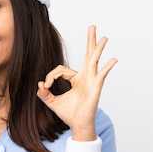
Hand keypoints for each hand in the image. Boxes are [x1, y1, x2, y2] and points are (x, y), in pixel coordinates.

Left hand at [37, 25, 116, 140]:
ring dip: (98, 49)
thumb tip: (39, 84)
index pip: (61, 69)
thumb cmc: (69, 113)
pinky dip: (107, 68)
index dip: (51, 75)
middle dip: (89, 41)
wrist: (77, 125)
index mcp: (76, 79)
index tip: (45, 85)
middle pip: (88, 55)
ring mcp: (92, 81)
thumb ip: (44, 93)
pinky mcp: (96, 88)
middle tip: (92, 26)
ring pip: (94, 61)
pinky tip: (113, 60)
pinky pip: (101, 75)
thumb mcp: (52, 102)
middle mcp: (85, 77)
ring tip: (104, 37)